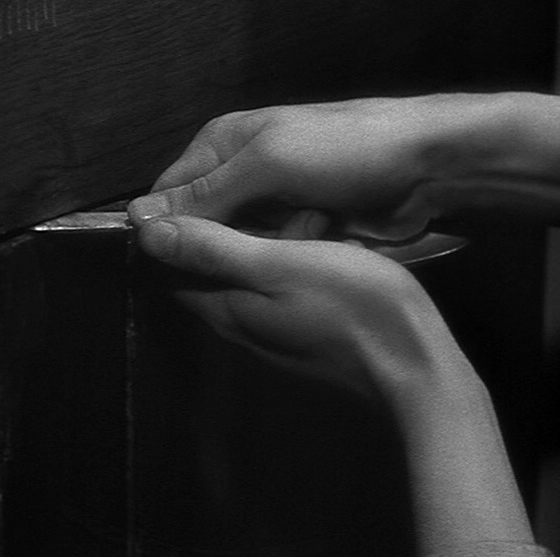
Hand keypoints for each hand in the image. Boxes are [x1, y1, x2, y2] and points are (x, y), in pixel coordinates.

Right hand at [130, 96, 442, 240]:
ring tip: (298, 234)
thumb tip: (136, 219)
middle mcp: (238, 172)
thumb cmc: (341, 152)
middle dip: (222, 242)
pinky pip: (272, 249)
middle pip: (204, 223)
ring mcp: (270, 201)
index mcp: (220, 144)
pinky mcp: (297, 224)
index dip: (166, 231)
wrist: (425, 163)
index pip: (168, 195)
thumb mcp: (267, 166)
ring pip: (238, 242)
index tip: (168, 268)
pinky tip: (311, 244)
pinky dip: (286, 252)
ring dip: (260, 247)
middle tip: (252, 250)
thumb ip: (204, 195)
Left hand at [137, 215, 461, 396]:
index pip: (170, 267)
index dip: (182, 226)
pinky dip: (288, 258)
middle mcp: (235, 322)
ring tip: (309, 224)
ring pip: (245, 273)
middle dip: (232, 229)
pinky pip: (275, 284)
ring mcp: (267, 330)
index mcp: (221, 306)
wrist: (411, 364)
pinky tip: (321, 245)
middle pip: (209, 268)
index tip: (214, 194)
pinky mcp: (296, 330)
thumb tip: (147, 233)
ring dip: (265, 241)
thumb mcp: (276, 263)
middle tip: (277, 208)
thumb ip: (211, 249)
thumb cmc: (346, 304)